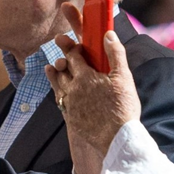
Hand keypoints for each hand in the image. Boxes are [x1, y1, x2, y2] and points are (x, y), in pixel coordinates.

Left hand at [45, 3, 140, 153]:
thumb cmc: (123, 108)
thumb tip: (108, 34)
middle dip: (62, 56)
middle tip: (59, 46)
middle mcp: (73, 89)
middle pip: (63, 68)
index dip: (73, 46)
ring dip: (54, 74)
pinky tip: (60, 93)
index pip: (74, 55)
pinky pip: (60, 102)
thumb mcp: (123, 78)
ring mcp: (70, 105)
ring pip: (57, 85)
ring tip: (50, 68)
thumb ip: (115, 54)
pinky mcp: (71, 118)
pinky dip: (58, 93)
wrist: (117, 139)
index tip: (72, 42)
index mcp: (86, 76)